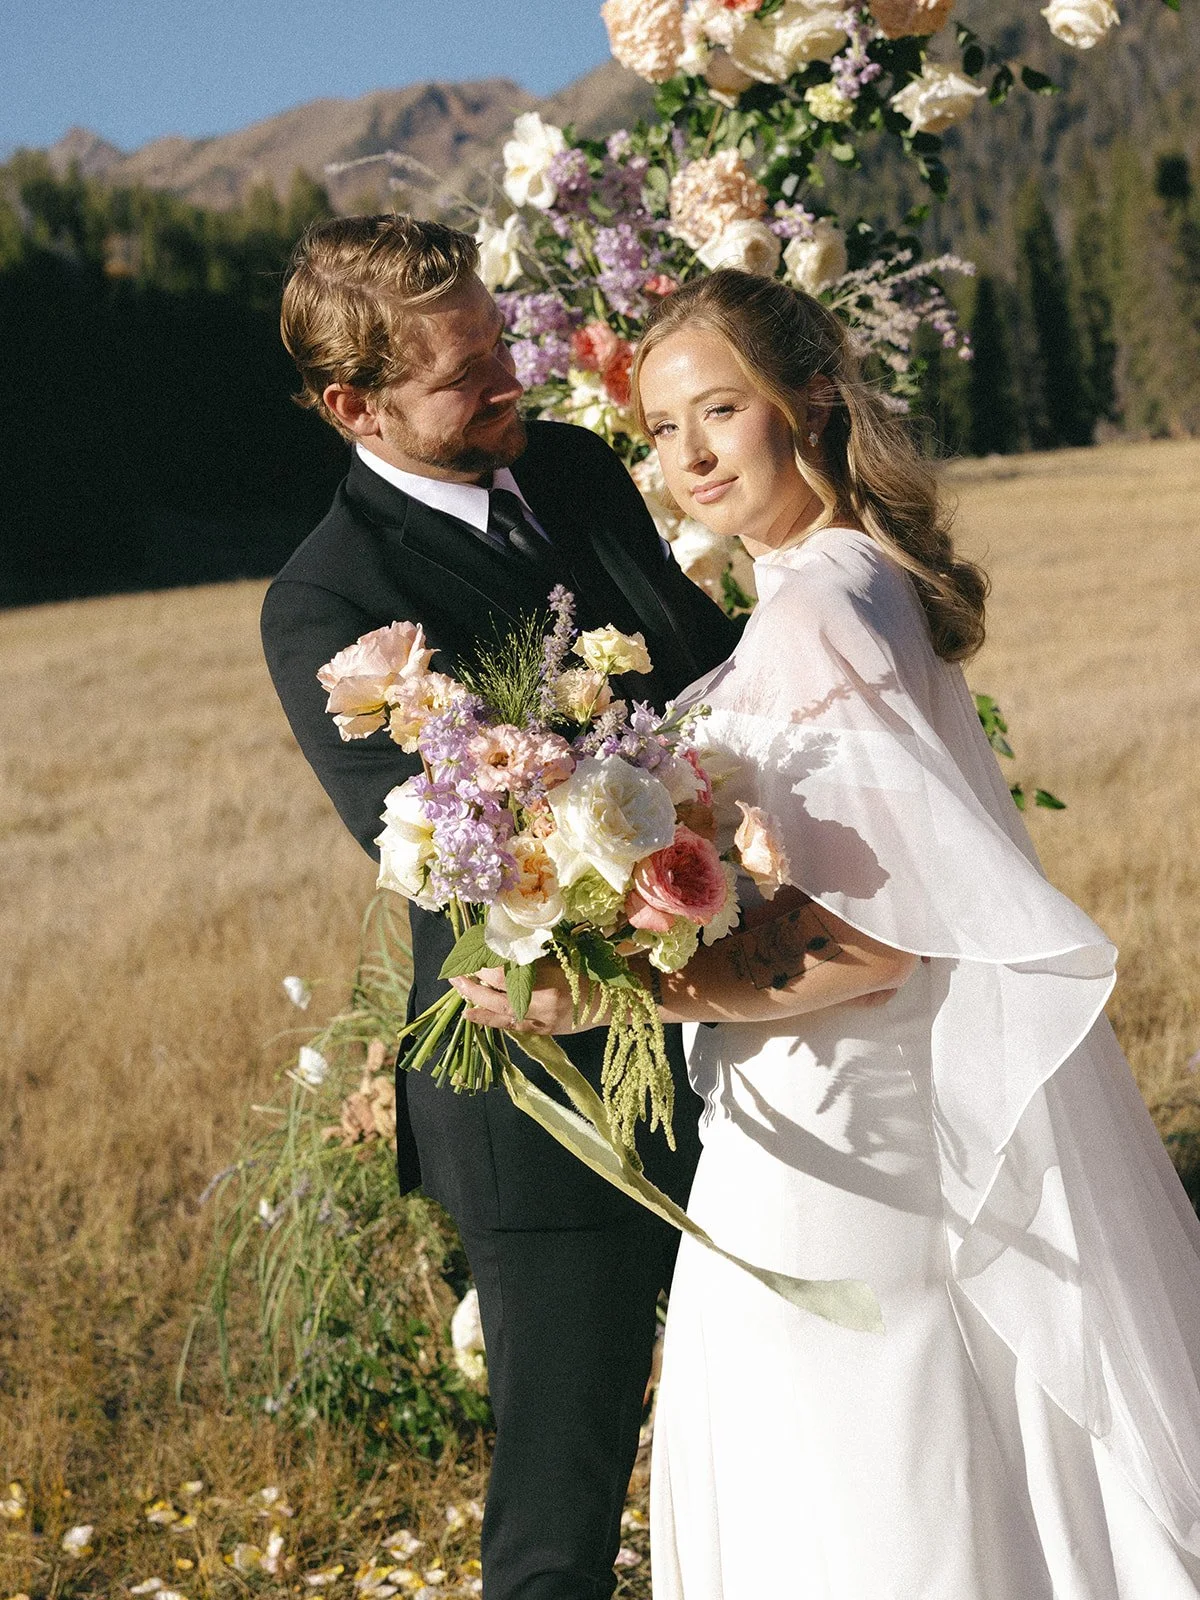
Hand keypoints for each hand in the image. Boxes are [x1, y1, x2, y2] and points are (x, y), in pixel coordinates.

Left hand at [449, 962, 604, 1035]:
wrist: (613, 1000)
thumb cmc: (588, 971)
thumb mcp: (562, 957)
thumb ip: (533, 957)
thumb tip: (502, 947)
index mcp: (548, 983)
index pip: (506, 977)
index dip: (486, 968)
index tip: (475, 956)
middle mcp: (542, 1005)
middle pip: (499, 998)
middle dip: (474, 988)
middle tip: (455, 976)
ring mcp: (542, 1021)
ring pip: (502, 1016)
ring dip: (478, 1005)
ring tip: (460, 995)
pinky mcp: (543, 1031)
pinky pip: (512, 1026)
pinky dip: (492, 1020)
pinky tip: (474, 1014)